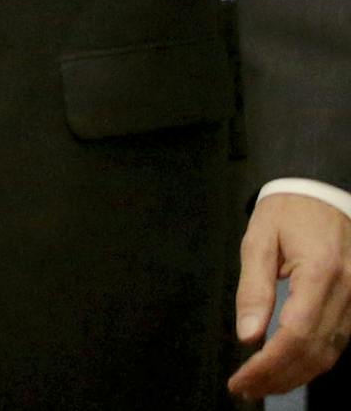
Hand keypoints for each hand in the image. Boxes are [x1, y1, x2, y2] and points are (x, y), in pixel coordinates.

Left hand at [226, 192, 350, 397]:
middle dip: (279, 377)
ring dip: (296, 375)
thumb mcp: (259, 240)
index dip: (268, 364)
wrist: (324, 191)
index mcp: (321, 273)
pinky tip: (288, 368)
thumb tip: (247, 335)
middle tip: (245, 389)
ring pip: (331, 354)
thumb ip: (253, 288)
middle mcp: (348, 292)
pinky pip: (339, 343)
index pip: (295, 335)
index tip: (241, 379)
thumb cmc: (287, 211)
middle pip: (315, 352)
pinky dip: (313, 361)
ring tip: (261, 384)